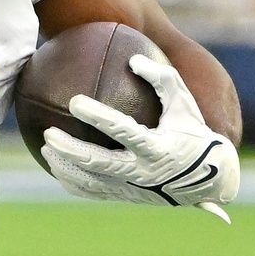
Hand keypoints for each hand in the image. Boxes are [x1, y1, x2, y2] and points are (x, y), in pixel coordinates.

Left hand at [43, 51, 239, 218]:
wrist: (208, 180)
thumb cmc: (193, 132)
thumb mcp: (184, 103)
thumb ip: (162, 78)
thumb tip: (133, 58)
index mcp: (157, 147)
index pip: (122, 131)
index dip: (97, 117)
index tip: (75, 101)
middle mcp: (142, 172)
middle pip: (98, 163)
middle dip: (70, 150)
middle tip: (49, 133)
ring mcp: (132, 188)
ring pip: (90, 181)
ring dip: (65, 166)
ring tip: (46, 148)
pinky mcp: (125, 196)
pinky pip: (92, 192)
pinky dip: (72, 181)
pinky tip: (56, 167)